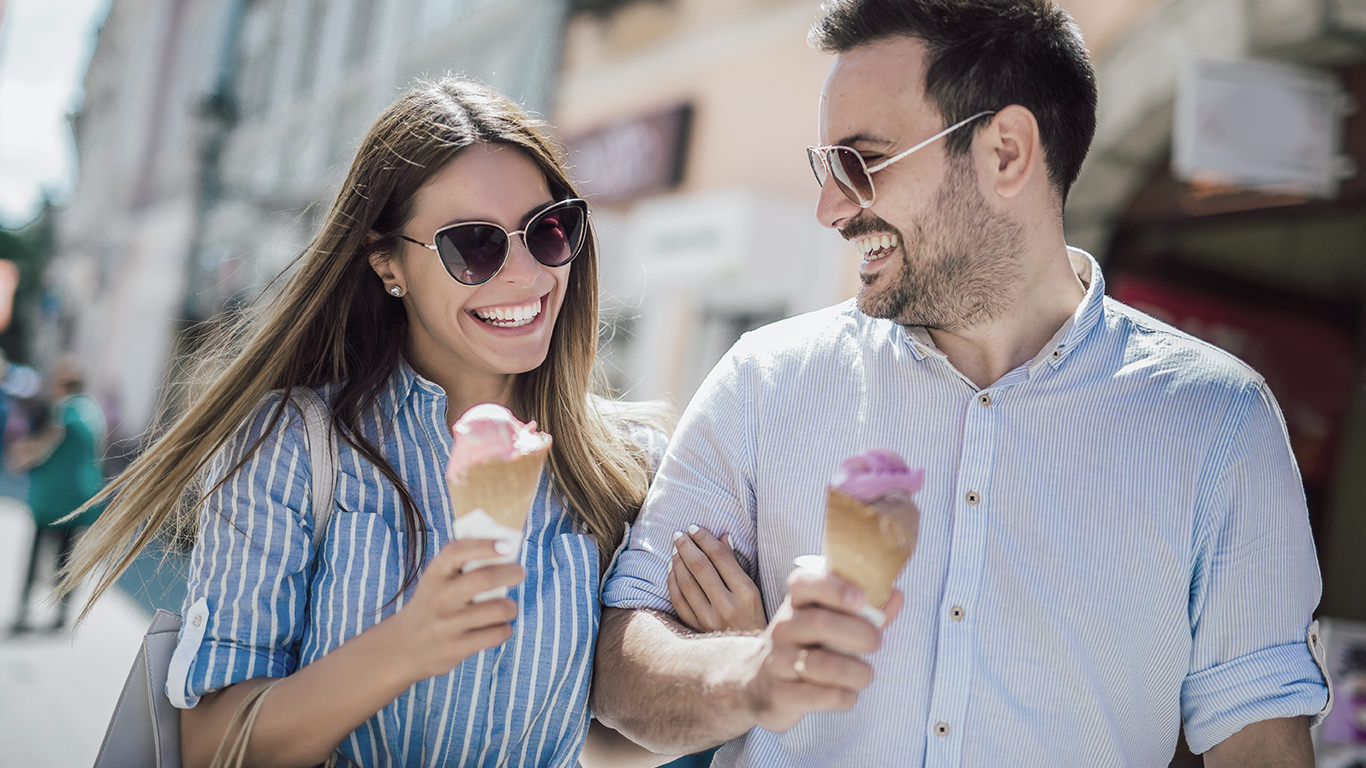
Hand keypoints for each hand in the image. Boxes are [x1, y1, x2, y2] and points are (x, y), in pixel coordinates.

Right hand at [391, 538, 525, 681]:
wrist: (401, 648)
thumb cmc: (430, 606)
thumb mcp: (435, 582)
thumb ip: (461, 567)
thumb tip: (506, 551)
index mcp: (434, 575)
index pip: (458, 551)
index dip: (485, 545)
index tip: (507, 545)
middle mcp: (439, 597)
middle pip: (485, 578)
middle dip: (511, 573)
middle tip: (519, 573)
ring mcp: (447, 624)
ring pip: (497, 609)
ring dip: (510, 606)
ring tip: (508, 607)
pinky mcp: (456, 647)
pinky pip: (495, 634)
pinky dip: (505, 629)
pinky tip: (499, 627)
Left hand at [668, 526, 765, 632]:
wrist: (749, 652)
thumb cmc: (754, 617)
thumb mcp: (753, 590)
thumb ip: (736, 563)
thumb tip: (722, 536)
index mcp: (746, 593)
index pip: (720, 557)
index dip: (705, 539)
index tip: (695, 528)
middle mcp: (727, 606)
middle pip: (700, 567)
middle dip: (687, 546)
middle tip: (680, 535)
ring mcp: (710, 619)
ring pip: (686, 582)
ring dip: (678, 562)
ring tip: (676, 549)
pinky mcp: (697, 628)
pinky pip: (678, 601)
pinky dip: (672, 582)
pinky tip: (672, 569)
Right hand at [742, 568, 902, 732]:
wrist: (759, 683)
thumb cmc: (805, 646)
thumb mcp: (827, 621)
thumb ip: (864, 611)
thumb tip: (896, 595)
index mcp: (796, 603)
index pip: (804, 583)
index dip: (835, 588)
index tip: (862, 598)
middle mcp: (783, 628)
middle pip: (821, 623)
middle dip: (860, 634)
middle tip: (876, 643)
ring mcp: (778, 661)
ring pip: (823, 665)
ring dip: (857, 672)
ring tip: (865, 675)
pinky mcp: (780, 694)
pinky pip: (822, 696)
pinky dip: (845, 696)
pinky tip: (847, 693)